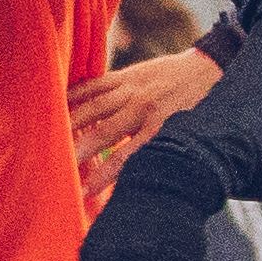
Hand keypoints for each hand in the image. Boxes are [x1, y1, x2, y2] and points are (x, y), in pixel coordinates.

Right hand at [69, 46, 220, 204]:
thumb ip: (157, 153)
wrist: (209, 68)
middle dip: (81, 151)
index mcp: (160, 127)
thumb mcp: (183, 135)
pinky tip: (59, 106)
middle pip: (106, 132)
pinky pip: (96, 84)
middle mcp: (145, 107)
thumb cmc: (197, 109)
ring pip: (96, 107)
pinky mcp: (126, 74)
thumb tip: (135, 182)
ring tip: (52, 140)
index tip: (85, 192)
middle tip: (60, 167)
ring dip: (72, 124)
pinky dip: (77, 95)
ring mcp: (133, 88)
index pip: (127, 156)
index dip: (104, 176)